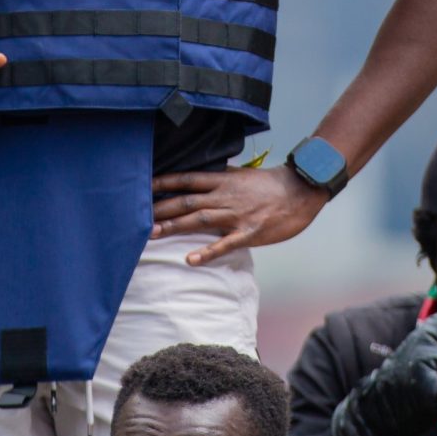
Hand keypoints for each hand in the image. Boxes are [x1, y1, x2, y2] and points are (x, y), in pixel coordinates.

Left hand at [151, 164, 331, 265]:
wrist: (301, 191)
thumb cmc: (271, 186)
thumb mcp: (242, 176)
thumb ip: (220, 178)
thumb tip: (200, 176)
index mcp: (223, 181)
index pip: (187, 179)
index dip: (164, 182)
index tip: (142, 185)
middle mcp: (225, 196)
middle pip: (187, 201)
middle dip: (161, 208)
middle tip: (136, 216)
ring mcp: (236, 215)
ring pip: (200, 219)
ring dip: (175, 227)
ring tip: (153, 234)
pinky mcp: (249, 232)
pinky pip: (225, 244)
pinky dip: (207, 252)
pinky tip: (190, 260)